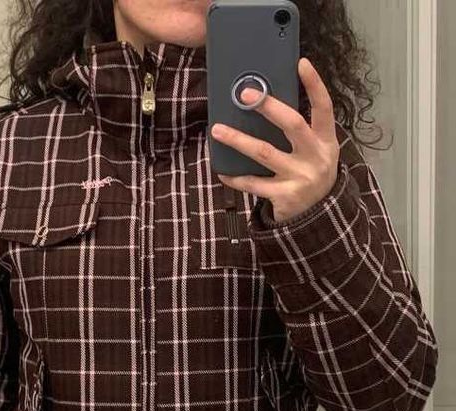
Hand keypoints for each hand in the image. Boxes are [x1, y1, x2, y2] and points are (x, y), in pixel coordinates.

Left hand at [210, 57, 339, 223]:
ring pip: (265, 153)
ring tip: (218, 131)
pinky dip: (236, 178)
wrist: (320, 215)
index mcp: (325, 140)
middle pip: (292, 125)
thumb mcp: (316, 150)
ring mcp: (300, 177)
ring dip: (238, 140)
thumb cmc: (311, 172)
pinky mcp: (284, 196)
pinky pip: (254, 184)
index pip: (324, 107)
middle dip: (269, 107)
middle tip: (246, 94)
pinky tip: (222, 171)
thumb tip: (265, 103)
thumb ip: (300, 130)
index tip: (301, 63)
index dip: (315, 85)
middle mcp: (315, 156)